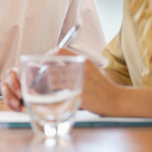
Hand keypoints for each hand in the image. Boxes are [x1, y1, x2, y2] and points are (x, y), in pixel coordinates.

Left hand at [2, 48, 118, 114]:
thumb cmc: (101, 88)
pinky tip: (46, 97)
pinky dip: (49, 93)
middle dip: (41, 72)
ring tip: (38, 89)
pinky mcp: (78, 92)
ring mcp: (79, 80)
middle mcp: (80, 67)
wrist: (116, 101)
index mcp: (81, 60)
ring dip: (43, 84)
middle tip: (35, 79)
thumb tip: (50, 65)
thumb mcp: (89, 70)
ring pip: (52, 78)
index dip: (47, 56)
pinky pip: (57, 91)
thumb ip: (72, 66)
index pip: (59, 51)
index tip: (42, 64)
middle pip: (52, 65)